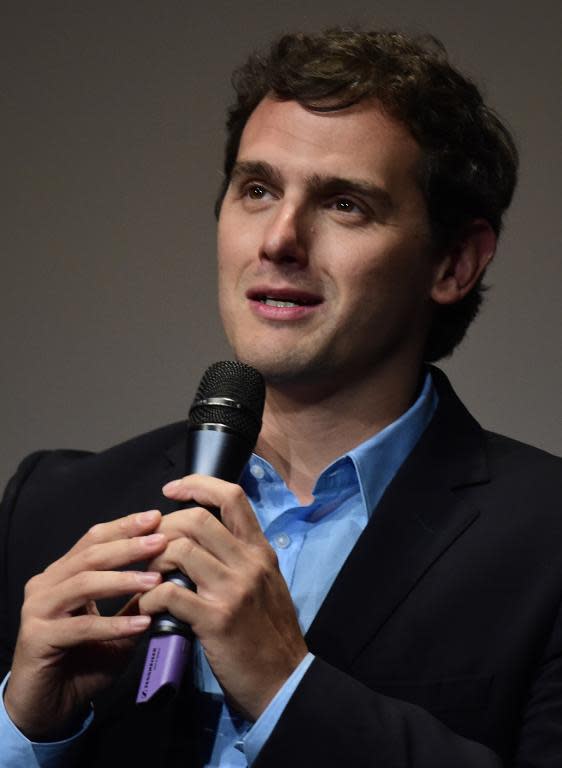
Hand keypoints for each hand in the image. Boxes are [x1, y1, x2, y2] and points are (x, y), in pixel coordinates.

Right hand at [4, 509, 166, 740]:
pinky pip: (81, 627)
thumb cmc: (83, 662)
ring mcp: (38, 609)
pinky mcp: (37, 638)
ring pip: (84, 583)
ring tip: (155, 579)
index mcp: (62, 574)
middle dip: (128, 545)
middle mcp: (46, 584)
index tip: (157, 517)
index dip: (125, 527)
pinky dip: (113, 623)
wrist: (47, 708)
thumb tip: (172, 578)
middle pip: (90, 555)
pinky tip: (142, 623)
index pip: (94, 539)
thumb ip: (135, 603)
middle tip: (160, 539)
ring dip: (122, 580)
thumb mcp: (116, 627)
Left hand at [138, 475, 307, 720]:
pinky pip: (169, 592)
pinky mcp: (216, 619)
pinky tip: (148, 607)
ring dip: (152, 561)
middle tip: (148, 546)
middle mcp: (249, 562)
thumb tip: (201, 537)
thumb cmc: (270, 633)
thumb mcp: (266, 583)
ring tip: (146, 577)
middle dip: (162, 527)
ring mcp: (234, 589)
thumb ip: (240, 557)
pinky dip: (150, 596)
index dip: (198, 484)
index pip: (232, 497)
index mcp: (260, 550)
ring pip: (179, 550)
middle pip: (196, 519)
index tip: (172, 489)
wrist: (285, 680)